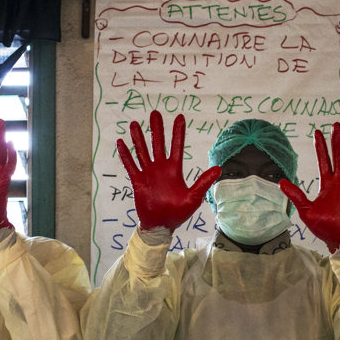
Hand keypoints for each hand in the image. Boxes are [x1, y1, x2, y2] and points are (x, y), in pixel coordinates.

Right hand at [116, 111, 220, 231]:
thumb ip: (203, 182)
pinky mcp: (138, 181)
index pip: (176, 146)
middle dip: (157, 129)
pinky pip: (130, 166)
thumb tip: (218, 168)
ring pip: (142, 152)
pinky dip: (125, 155)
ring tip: (134, 123)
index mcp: (174, 170)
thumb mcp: (194, 197)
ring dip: (138, 138)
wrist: (161, 226)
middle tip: (155, 113)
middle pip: (158, 144)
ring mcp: (148, 174)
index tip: (179, 116)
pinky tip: (121, 142)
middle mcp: (160, 168)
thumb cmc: (178, 213)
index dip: (178, 132)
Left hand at [280, 122, 339, 251]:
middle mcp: (339, 182)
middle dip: (337, 141)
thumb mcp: (306, 210)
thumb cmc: (323, 227)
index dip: (321, 146)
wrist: (338, 240)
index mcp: (326, 184)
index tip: (317, 132)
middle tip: (336, 125)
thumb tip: (280, 181)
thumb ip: (296, 194)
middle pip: (339, 157)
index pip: (323, 160)